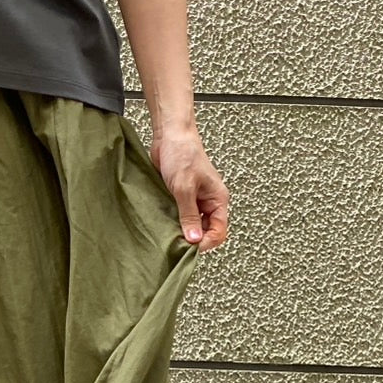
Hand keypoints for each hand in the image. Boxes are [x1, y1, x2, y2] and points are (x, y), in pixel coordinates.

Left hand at [150, 124, 230, 252]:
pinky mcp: (181, 197)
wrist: (169, 135)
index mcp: (217, 199)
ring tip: (169, 233)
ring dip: (181, 230)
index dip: (205, 243)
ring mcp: (195, 200)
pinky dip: (173, 222)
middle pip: (206, 231)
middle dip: (192, 239)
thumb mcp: (184, 188)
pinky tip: (164, 223)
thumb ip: (189, 215)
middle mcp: (208, 201)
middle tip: (176, 242)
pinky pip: (180, 216)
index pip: (218, 231)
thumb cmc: (182, 153)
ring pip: (192, 225)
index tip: (188, 247)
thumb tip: (194, 239)